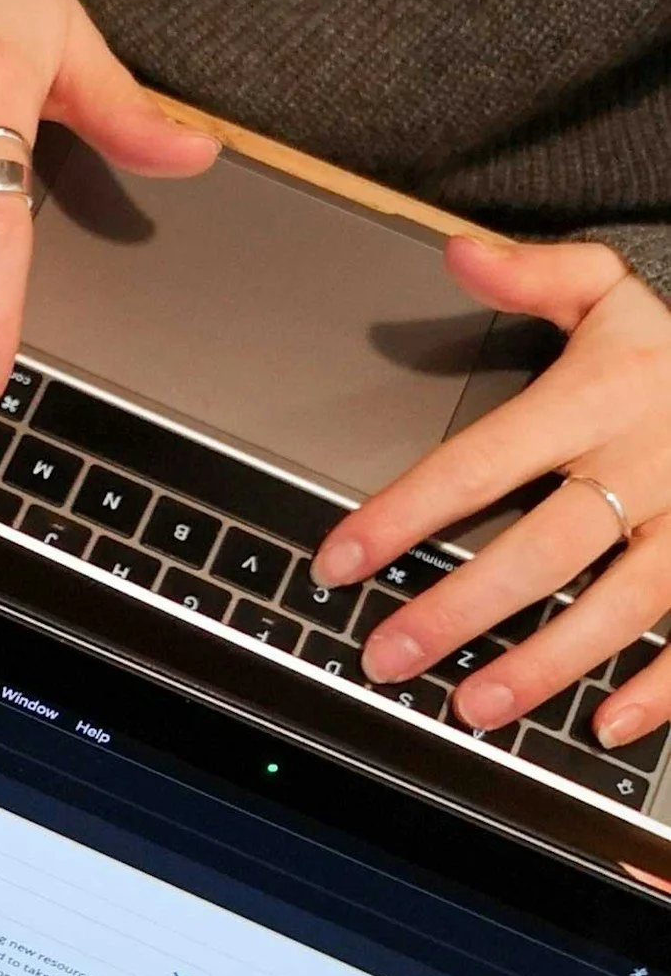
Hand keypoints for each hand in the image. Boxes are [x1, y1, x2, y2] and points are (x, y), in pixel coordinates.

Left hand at [314, 236, 670, 750]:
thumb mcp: (617, 293)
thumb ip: (539, 276)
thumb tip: (458, 253)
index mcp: (605, 398)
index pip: (481, 462)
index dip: (402, 514)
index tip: (337, 559)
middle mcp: (652, 463)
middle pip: (543, 548)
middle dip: (458, 609)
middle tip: (386, 655)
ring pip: (622, 603)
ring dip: (546, 662)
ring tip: (471, 705)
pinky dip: (664, 685)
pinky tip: (606, 722)